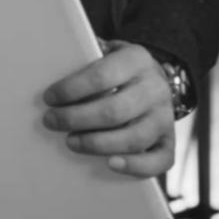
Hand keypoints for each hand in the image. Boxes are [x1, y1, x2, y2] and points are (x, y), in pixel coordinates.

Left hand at [40, 41, 176, 176]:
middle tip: (51, 121)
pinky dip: (135, 166)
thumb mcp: (106, 52)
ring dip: (97, 144)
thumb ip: (85, 59)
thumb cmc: (118, 69)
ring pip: (133, 138)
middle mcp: (155, 88)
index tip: (49, 98)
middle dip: (76, 119)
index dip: (72, 89)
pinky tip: (110, 164)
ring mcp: (165, 117)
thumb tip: (50, 68)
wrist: (154, 79)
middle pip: (114, 111)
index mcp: (137, 59)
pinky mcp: (169, 141)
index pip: (102, 76)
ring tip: (70, 141)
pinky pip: (159, 161)